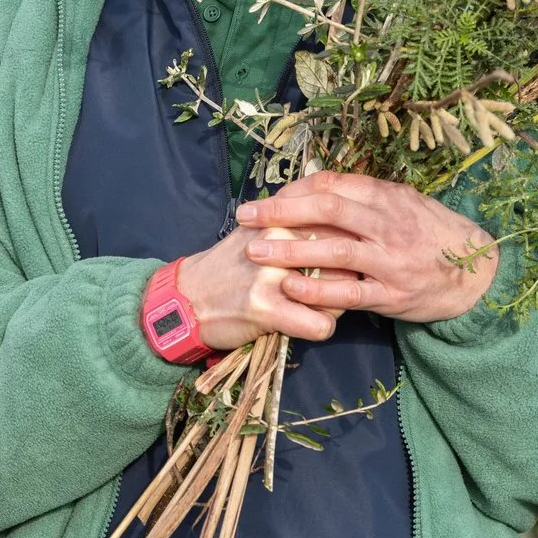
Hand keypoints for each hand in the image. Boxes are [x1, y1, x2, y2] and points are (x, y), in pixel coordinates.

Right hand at [172, 225, 355, 351]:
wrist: (189, 297)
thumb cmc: (232, 264)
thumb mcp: (261, 229)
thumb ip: (297, 217)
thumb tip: (340, 207)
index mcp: (282, 219)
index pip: (341, 227)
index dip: (349, 246)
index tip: (341, 258)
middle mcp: (279, 242)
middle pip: (346, 260)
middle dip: (346, 277)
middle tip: (328, 287)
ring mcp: (272, 276)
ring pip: (340, 294)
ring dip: (334, 305)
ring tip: (311, 306)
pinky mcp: (267, 310)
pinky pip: (321, 325)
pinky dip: (318, 329)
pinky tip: (302, 325)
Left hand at [235, 172, 498, 323]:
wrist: (475, 273)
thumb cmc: (429, 233)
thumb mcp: (402, 203)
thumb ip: (363, 195)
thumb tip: (315, 183)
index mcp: (388, 197)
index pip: (333, 184)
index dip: (294, 189)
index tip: (266, 198)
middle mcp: (388, 224)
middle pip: (328, 209)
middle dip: (281, 211)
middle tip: (245, 216)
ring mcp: (391, 260)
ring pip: (334, 250)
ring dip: (290, 249)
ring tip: (255, 251)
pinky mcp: (392, 295)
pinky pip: (349, 292)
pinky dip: (317, 289)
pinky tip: (288, 287)